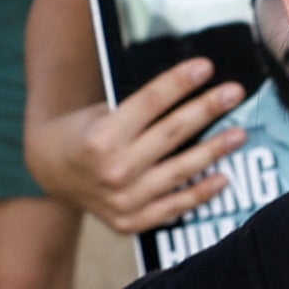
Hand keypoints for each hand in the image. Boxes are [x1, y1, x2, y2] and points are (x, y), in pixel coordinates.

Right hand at [36, 56, 247, 235]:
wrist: (50, 170)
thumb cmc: (82, 132)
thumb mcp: (101, 111)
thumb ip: (139, 110)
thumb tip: (189, 91)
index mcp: (102, 136)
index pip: (150, 102)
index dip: (180, 83)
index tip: (206, 67)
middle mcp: (113, 169)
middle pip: (171, 133)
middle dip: (206, 109)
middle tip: (235, 93)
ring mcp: (123, 200)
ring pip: (179, 171)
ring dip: (214, 150)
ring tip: (239, 133)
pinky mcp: (129, 221)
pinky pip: (173, 207)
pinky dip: (200, 194)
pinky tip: (224, 177)